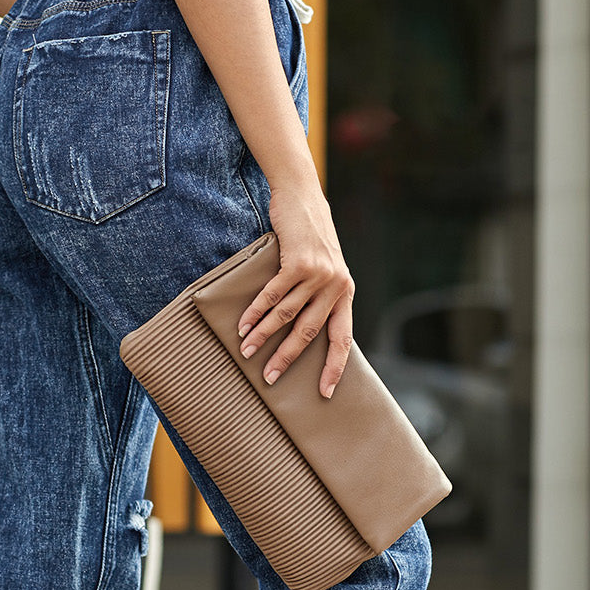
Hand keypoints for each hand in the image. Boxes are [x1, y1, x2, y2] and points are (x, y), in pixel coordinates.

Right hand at [237, 183, 354, 398]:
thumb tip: (300, 331)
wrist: (303, 197)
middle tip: (270, 378)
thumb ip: (319, 295)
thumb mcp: (325, 267)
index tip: (324, 392)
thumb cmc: (310, 237)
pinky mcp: (298, 262)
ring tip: (246, 351)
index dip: (334, 367)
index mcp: (345, 293)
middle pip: (309, 333)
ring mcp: (318, 274)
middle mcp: (336, 286)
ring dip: (263, 336)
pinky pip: (273, 295)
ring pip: (287, 316)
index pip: (342, 338)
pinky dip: (256, 311)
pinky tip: (244, 324)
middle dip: (286, 358)